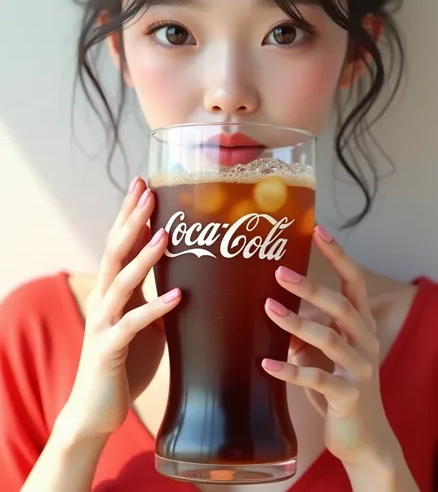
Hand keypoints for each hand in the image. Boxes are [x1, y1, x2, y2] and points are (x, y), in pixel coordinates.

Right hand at [60, 178, 180, 438]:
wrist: (97, 408)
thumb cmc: (126, 360)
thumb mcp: (143, 320)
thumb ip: (155, 294)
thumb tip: (187, 274)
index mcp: (112, 290)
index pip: (119, 242)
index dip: (130, 213)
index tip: (143, 184)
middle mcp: (103, 299)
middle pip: (115, 250)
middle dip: (131, 220)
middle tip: (147, 191)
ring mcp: (103, 322)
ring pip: (121, 281)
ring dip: (144, 257)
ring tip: (165, 235)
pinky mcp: (109, 348)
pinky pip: (133, 324)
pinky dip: (155, 309)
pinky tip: (177, 297)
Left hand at [262, 225, 397, 470]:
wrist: (364, 438)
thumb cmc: (340, 387)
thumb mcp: (322, 353)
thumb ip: (304, 331)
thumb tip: (270, 309)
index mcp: (361, 326)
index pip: (354, 282)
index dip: (338, 255)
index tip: (318, 230)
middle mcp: (366, 342)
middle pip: (342, 306)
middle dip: (311, 287)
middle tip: (279, 272)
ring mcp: (360, 370)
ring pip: (330, 339)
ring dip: (297, 323)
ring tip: (268, 309)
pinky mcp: (348, 397)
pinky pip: (317, 379)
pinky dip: (290, 370)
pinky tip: (266, 364)